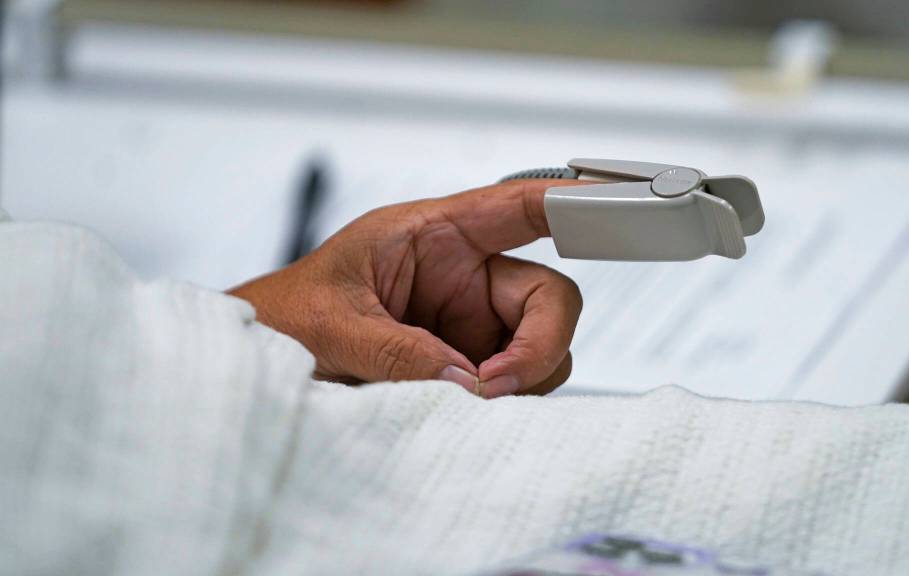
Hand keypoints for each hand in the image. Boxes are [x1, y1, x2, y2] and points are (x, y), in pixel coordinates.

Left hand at [229, 179, 582, 397]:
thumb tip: (465, 383)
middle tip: (494, 383)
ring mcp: (472, 327)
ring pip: (542, 350)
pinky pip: (515, 386)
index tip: (616, 207)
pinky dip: (504, 406)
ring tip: (459, 401)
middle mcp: (464, 278)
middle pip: (550, 299)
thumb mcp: (332, 323)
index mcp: (433, 236)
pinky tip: (460, 412)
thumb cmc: (286, 315)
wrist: (260, 361)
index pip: (518, 208)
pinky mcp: (468, 368)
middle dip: (539, 345)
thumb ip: (397, 350)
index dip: (574, 204)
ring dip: (518, 382)